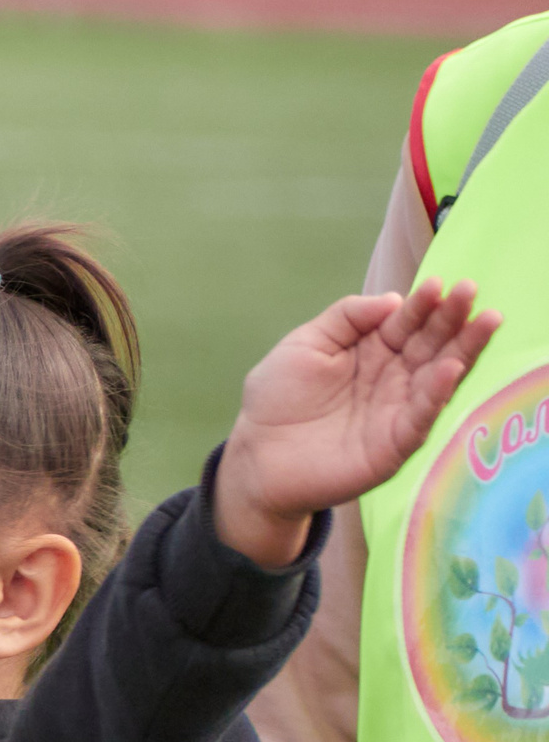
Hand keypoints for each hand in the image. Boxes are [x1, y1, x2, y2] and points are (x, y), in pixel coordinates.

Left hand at [215, 278, 499, 567]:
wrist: (257, 458)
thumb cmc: (278, 399)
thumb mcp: (305, 345)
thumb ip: (345, 318)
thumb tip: (393, 300)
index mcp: (373, 350)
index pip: (406, 322)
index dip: (423, 304)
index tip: (438, 284)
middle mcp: (394, 378)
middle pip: (431, 344)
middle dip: (452, 318)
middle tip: (470, 292)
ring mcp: (397, 410)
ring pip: (438, 376)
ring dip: (463, 350)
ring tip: (484, 322)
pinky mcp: (394, 445)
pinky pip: (421, 418)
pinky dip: (437, 394)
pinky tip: (450, 369)